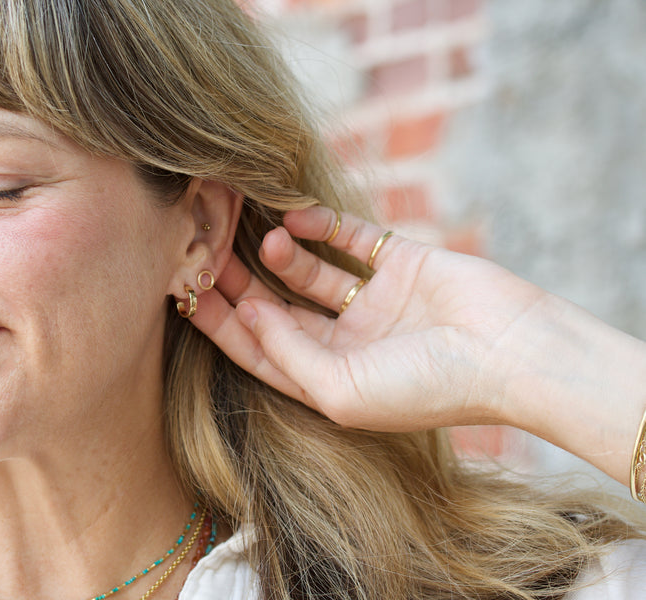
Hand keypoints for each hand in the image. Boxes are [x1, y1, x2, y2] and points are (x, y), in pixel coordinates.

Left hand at [193, 206, 565, 431]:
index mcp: (330, 379)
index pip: (261, 351)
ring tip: (263, 241)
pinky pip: (349, 240)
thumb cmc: (428, 387)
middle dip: (240, 285)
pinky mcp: (399, 263)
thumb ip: (287, 351)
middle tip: (205, 254)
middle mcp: (346, 342)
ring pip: (309, 273)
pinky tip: (294, 218)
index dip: (222, 326)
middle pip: (277, 310)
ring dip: (280, 255)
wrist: (513, 354)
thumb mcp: (340, 390)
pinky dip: (320, 227)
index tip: (184, 296)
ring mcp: (373, 302)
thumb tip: (246, 312)